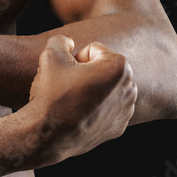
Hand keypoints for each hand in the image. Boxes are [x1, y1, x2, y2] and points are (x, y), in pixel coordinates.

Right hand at [25, 35, 136, 164]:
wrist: (46, 135)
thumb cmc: (51, 94)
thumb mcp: (51, 55)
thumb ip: (61, 41)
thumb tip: (69, 42)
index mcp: (119, 66)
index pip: (94, 50)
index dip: (75, 59)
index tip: (66, 73)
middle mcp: (129, 88)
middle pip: (103, 68)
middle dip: (87, 73)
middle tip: (69, 87)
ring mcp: (126, 110)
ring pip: (106, 88)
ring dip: (92, 90)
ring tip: (74, 101)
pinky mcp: (119, 127)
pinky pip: (107, 109)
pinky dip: (95, 109)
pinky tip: (80, 115)